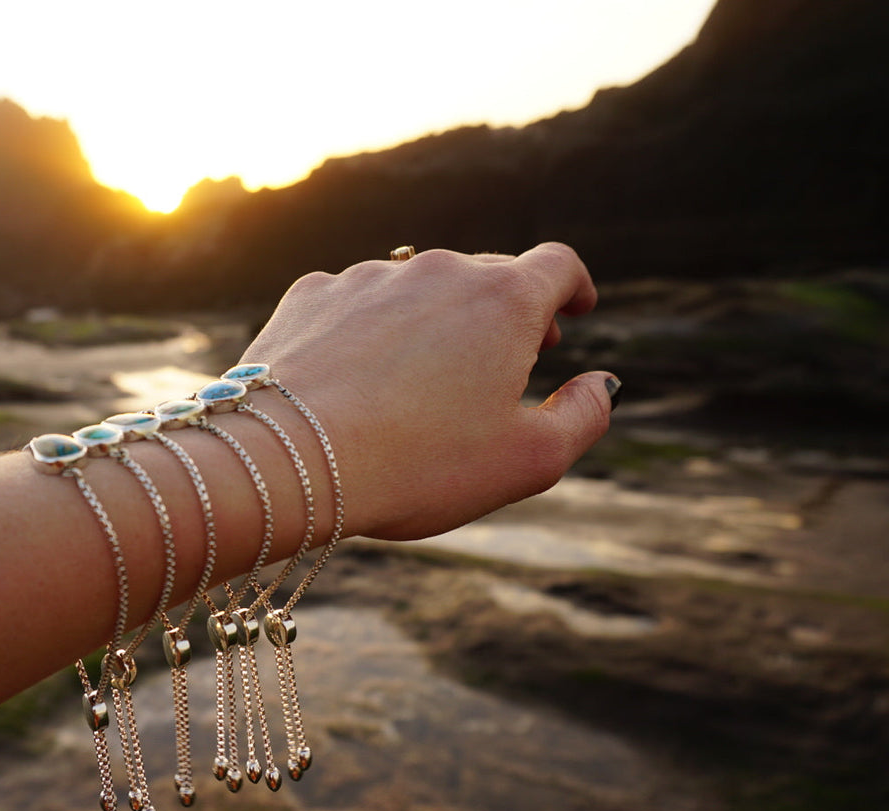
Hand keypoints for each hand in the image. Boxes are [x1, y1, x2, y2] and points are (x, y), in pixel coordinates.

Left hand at [242, 242, 615, 540]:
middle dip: (508, 309)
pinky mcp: (310, 295)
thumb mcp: (526, 462)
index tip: (575, 308)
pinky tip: (361, 375)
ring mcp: (367, 277)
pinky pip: (355, 302)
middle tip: (513, 355)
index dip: (573, 287)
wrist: (286, 459)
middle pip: (487, 274)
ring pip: (416, 287)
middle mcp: (437, 270)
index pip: (557, 266)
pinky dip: (371, 328)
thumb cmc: (417, 466)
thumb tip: (602, 384)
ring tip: (429, 374)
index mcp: (503, 300)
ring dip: (434, 319)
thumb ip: (583, 418)